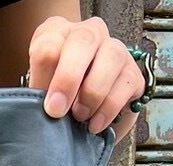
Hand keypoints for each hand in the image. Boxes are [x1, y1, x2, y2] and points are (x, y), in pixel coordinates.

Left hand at [28, 16, 145, 138]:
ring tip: (80, 117)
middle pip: (83, 40)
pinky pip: (127, 83)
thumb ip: (40, 96)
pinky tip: (96, 124)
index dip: (45, 74)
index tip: (48, 105)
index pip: (49, 42)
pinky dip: (109, 108)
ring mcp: (114, 49)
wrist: (85, 123)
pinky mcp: (132, 71)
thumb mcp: (41, 98)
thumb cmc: (60, 104)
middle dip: (69, 78)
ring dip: (93, 93)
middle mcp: (89, 34)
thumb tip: (46, 107)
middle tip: (59, 111)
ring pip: (112, 56)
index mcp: (58, 35)